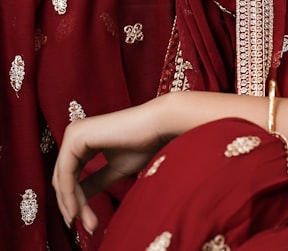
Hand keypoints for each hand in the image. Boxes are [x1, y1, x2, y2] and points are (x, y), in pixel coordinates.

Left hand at [52, 96, 173, 233]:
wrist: (160, 125)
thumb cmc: (145, 142)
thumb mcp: (115, 169)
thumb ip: (95, 182)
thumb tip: (78, 203)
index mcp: (83, 139)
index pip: (71, 175)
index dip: (75, 200)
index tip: (85, 221)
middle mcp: (74, 133)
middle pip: (63, 178)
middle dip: (72, 205)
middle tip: (86, 226)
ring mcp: (73, 134)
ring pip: (62, 178)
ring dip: (72, 203)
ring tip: (85, 222)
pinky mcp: (76, 138)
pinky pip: (66, 173)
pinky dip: (70, 194)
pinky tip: (77, 210)